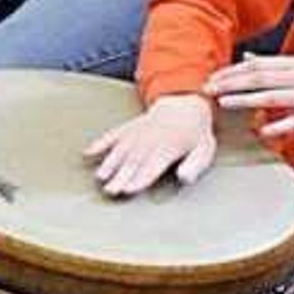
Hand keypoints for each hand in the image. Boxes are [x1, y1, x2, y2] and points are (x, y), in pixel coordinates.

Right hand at [86, 94, 218, 195]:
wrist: (184, 103)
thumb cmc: (196, 133)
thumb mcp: (205, 149)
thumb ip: (195, 165)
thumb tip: (184, 178)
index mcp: (169, 147)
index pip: (152, 166)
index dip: (140, 179)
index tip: (128, 190)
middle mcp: (150, 140)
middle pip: (133, 161)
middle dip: (120, 177)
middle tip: (110, 191)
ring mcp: (137, 132)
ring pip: (120, 150)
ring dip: (109, 163)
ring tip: (100, 177)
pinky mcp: (128, 127)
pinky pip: (111, 134)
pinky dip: (99, 143)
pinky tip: (87, 153)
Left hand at [205, 54, 293, 143]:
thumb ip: (276, 65)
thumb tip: (247, 57)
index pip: (258, 64)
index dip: (232, 70)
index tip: (211, 76)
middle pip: (261, 77)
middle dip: (232, 83)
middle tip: (207, 89)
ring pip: (275, 96)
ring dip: (247, 100)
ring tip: (225, 103)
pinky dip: (280, 125)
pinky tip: (262, 131)